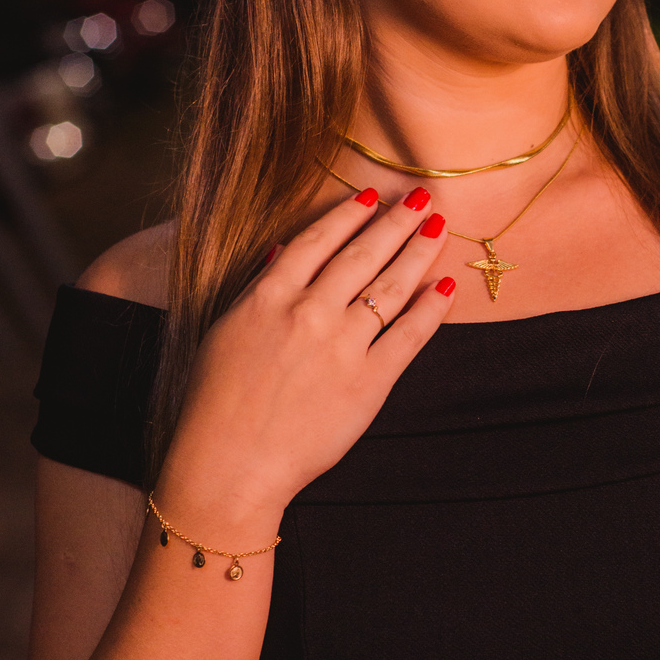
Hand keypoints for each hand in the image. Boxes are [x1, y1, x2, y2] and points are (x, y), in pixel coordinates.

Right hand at [156, 188, 454, 528]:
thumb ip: (258, 289)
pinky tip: (444, 289)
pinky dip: (430, 310)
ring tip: (439, 229)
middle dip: (396, 222)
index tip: (370, 195)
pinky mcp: (368, 383)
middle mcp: (309, 312)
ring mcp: (341, 347)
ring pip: (390, 287)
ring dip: (418, 253)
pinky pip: (408, 336)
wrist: (229, 464)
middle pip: (362, 254)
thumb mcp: (225, 331)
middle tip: (422, 200)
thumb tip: (281, 253)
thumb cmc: (215, 403)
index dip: (348, 214)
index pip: (318, 240)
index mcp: (269, 296)